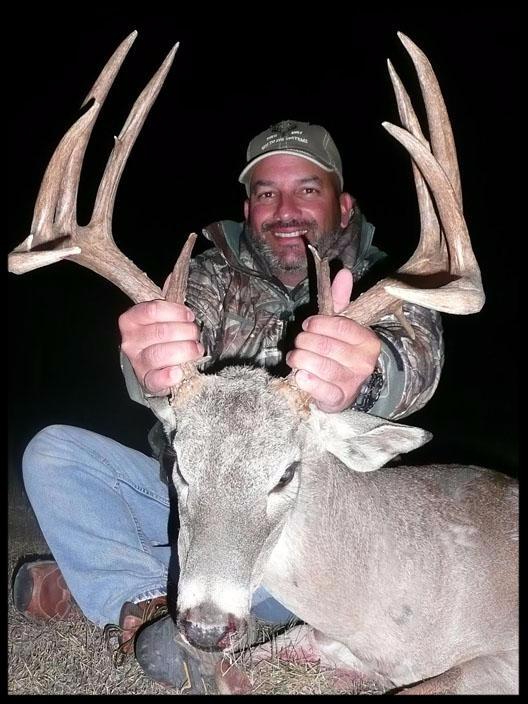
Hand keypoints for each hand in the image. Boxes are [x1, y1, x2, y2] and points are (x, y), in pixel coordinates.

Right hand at [119, 300, 202, 395]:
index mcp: (131, 320)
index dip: (175, 311)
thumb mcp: (161, 316)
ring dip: (184, 350)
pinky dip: (168, 377)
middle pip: (161, 332)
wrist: (152, 366)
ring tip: (196, 349)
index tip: (189, 316)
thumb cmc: (159, 336)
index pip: (151, 310)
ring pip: (160, 354)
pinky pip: (155, 380)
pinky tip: (178, 372)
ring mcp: (137, 362)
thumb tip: (174, 275)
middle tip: (195, 334)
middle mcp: (130, 341)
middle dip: (185, 332)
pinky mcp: (146, 381)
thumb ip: (166, 298)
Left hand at [286, 269, 380, 412]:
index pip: (340, 325)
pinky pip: (321, 389)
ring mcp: (352, 383)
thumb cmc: (339, 352)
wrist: (344, 390)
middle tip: (299, 342)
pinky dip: (306, 380)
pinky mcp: (339, 400)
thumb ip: (340, 299)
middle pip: (325, 345)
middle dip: (304, 341)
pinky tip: (300, 375)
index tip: (308, 325)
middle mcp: (364, 363)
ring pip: (320, 365)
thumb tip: (343, 272)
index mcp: (368, 341)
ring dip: (300, 359)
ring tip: (295, 357)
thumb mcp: (341, 325)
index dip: (318, 323)